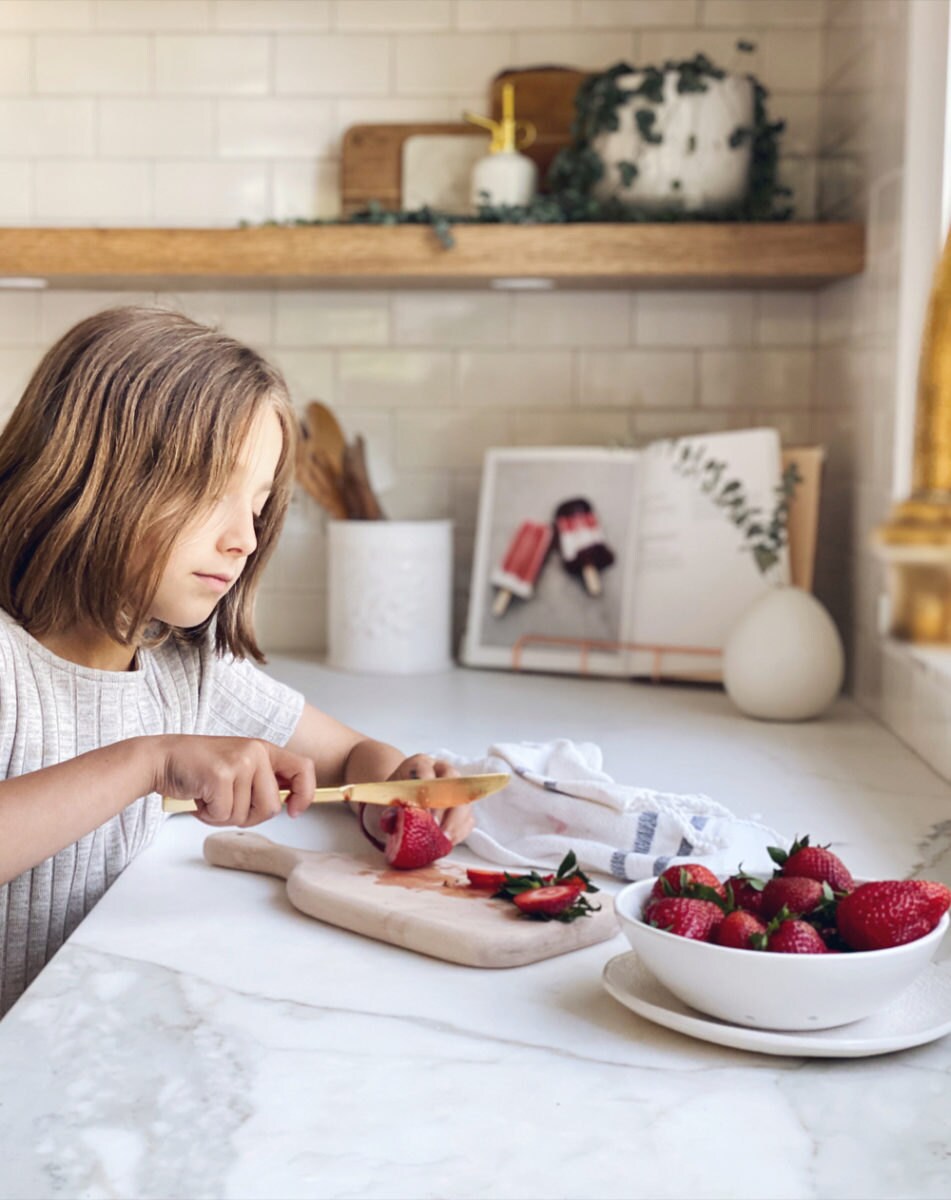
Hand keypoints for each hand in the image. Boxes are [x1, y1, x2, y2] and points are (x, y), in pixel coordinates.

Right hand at [154, 734, 316, 826]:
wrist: (162, 758)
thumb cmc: (199, 768)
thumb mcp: (239, 766)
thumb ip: (263, 781)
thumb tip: (287, 803)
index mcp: (264, 749)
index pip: (304, 769)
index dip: (305, 794)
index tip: (294, 811)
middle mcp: (255, 752)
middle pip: (272, 807)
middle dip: (249, 816)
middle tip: (226, 804)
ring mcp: (239, 763)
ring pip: (246, 814)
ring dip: (224, 816)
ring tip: (209, 796)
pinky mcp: (220, 775)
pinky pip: (223, 814)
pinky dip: (208, 815)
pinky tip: (199, 797)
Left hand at [387, 754, 475, 844]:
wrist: (397, 812)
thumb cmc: (390, 805)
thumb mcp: (382, 806)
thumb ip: (387, 812)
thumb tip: (391, 819)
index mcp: (419, 765)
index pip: (426, 771)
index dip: (426, 792)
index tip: (422, 812)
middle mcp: (441, 773)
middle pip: (452, 783)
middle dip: (445, 808)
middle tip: (435, 828)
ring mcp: (455, 791)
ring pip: (464, 802)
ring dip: (455, 822)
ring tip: (443, 839)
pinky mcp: (462, 810)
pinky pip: (467, 819)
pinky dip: (459, 832)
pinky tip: (448, 842)